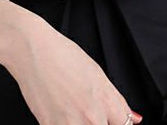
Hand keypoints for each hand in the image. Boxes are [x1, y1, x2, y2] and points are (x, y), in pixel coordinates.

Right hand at [4, 16, 143, 124]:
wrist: (33, 50)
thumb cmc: (62, 55)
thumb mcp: (97, 73)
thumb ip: (117, 102)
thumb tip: (134, 118)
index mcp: (106, 102)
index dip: (116, 122)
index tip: (109, 119)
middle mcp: (91, 117)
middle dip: (100, 122)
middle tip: (87, 111)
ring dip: (81, 124)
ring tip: (73, 110)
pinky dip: (64, 123)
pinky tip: (61, 112)